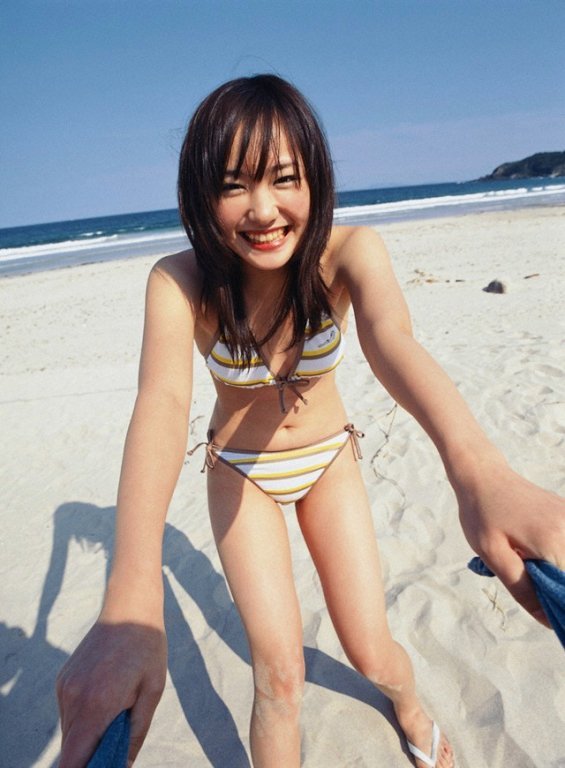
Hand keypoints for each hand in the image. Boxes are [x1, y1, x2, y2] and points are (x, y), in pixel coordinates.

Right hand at [56, 621, 166, 766]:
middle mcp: (73, 697)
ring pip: (69, 733)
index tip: (107, 765)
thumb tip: (122, 765)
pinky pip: (69, 713)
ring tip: (118, 708)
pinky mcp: (62, 679)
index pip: (73, 762)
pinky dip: (84, 717)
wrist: (129, 606)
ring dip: (89, 735)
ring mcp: (64, 687)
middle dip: (92, 755)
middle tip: (119, 738)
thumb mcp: (152, 692)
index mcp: (97, 704)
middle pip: (70, 751)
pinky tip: (106, 695)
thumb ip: (134, 734)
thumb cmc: (147, 648)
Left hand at [456, 462, 564, 624]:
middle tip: (524, 576)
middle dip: (556, 589)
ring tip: (524, 561)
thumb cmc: (481, 513)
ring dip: (555, 573)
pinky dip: (556, 558)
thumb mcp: (493, 554)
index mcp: (554, 541)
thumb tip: (549, 621)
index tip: (545, 610)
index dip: (560, 605)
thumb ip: (522, 589)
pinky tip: (530, 551)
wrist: (482, 474)